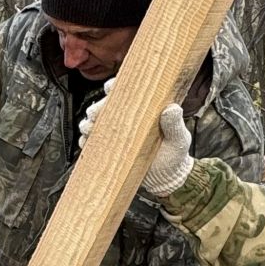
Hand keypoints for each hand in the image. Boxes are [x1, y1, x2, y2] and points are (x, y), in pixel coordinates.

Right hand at [81, 79, 193, 195]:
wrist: (166, 179)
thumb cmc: (175, 156)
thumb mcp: (178, 139)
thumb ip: (175, 125)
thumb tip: (172, 109)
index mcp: (143, 108)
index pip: (126, 91)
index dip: (114, 86)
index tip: (109, 88)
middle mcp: (127, 118)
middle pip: (105, 106)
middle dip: (96, 108)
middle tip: (94, 114)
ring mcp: (116, 133)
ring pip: (95, 123)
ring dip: (88, 124)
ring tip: (88, 128)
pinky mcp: (109, 149)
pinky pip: (93, 143)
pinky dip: (87, 141)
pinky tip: (86, 142)